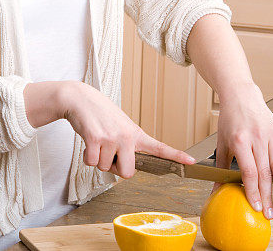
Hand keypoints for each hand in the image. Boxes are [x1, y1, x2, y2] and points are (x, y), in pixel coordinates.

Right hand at [60, 81, 194, 177]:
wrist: (81, 99)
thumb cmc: (101, 115)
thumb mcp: (122, 127)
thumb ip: (129, 145)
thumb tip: (128, 168)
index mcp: (136, 134)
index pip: (160, 147)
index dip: (176, 156)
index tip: (191, 162)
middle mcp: (127, 136)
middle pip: (128, 173)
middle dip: (116, 169)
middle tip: (110, 154)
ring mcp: (112, 138)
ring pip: (106, 168)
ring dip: (98, 159)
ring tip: (98, 140)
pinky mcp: (95, 139)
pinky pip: (92, 163)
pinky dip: (87, 157)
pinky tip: (88, 141)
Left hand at [214, 81, 272, 219]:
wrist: (242, 96)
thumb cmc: (230, 120)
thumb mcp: (222, 143)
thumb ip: (220, 167)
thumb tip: (216, 190)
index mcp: (240, 140)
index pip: (249, 171)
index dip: (253, 191)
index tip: (256, 207)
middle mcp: (258, 138)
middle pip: (265, 172)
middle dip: (268, 196)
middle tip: (270, 214)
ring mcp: (271, 135)